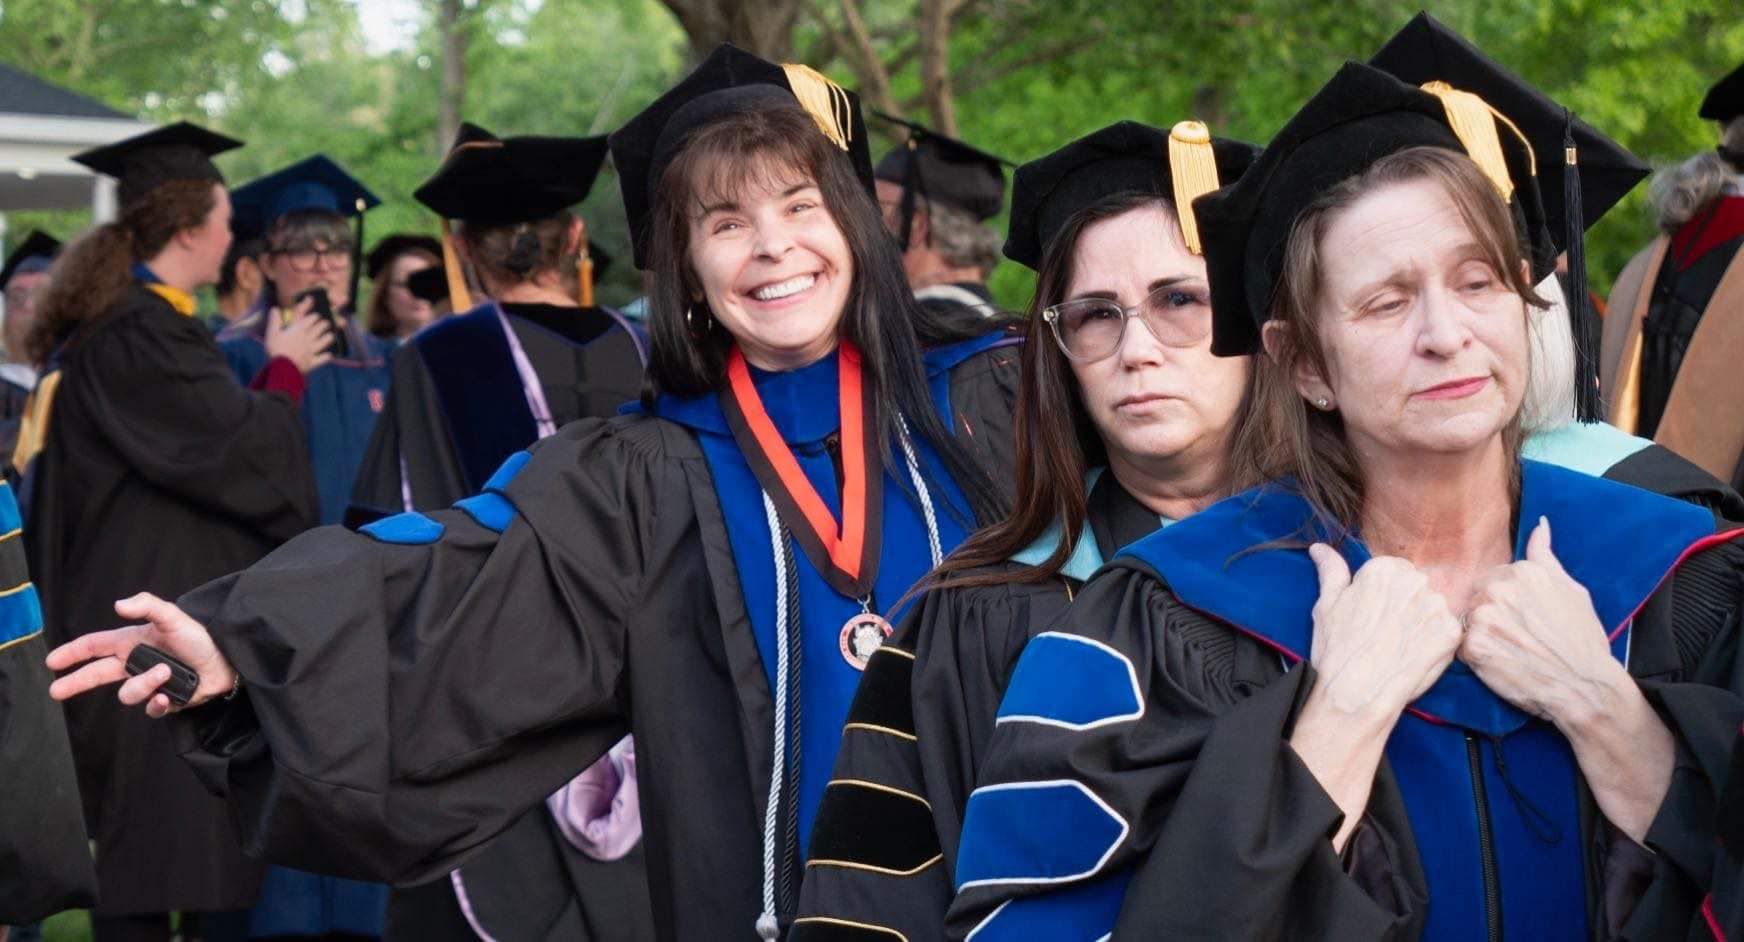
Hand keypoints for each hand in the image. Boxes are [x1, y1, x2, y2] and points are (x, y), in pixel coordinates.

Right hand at [46, 593, 236, 717]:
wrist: (228, 660)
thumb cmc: (201, 637)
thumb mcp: (174, 616)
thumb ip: (147, 606)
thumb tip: (117, 606)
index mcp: (133, 642)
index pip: (96, 646)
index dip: (73, 652)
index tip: (52, 661)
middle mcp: (136, 663)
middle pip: (97, 674)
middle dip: (76, 682)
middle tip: (55, 691)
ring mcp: (149, 683)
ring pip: (127, 693)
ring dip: (143, 684)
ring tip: (166, 672)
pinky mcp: (164, 700)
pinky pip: (150, 708)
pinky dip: (156, 703)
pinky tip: (166, 695)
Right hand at [264, 298, 333, 373]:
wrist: (282, 368)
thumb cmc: (276, 349)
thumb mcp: (272, 333)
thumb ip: (275, 320)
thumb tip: (275, 309)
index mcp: (298, 330)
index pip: (311, 319)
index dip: (315, 316)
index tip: (316, 315)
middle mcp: (308, 338)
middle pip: (320, 328)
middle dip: (324, 324)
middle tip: (326, 323)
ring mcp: (312, 351)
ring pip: (325, 341)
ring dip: (328, 338)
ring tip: (330, 335)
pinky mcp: (312, 362)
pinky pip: (322, 358)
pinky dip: (326, 356)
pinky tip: (329, 355)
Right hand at [1306, 546, 1463, 719]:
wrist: (1357, 692)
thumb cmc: (1338, 649)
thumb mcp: (1326, 605)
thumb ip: (1331, 570)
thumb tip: (1319, 547)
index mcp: (1384, 568)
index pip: (1395, 572)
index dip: (1383, 596)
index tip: (1372, 616)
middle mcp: (1415, 581)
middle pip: (1416, 588)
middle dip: (1405, 606)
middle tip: (1385, 633)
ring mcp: (1436, 607)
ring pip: (1433, 609)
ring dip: (1422, 623)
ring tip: (1399, 646)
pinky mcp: (1451, 633)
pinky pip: (1447, 632)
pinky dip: (1435, 643)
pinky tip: (1414, 655)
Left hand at [1462, 518, 1623, 725]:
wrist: (1585, 687)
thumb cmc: (1582, 641)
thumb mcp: (1571, 591)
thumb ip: (1546, 556)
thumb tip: (1540, 524)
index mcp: (1522, 571)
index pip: (1495, 578)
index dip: (1509, 603)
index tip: (1527, 620)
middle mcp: (1499, 589)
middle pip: (1478, 597)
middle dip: (1493, 615)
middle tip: (1520, 638)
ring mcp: (1483, 617)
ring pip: (1469, 620)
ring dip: (1484, 635)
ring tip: (1513, 650)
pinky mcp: (1472, 646)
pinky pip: (1463, 646)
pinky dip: (1478, 657)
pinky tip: (1503, 663)